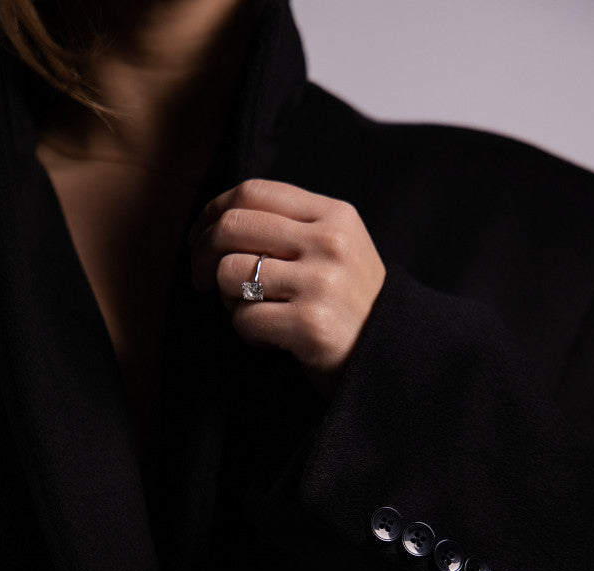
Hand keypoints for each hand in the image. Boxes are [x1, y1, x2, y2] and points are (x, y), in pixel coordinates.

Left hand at [188, 179, 385, 393]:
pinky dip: (247, 332)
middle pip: (232, 227)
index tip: (198, 237)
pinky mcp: (310, 325)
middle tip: (199, 280)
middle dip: (202, 254)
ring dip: (227, 298)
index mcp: (334, 216)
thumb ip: (293, 226)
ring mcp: (321, 283)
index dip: (212, 211)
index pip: (254, 192)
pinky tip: (270, 338)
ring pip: (230, 274)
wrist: (395, 356)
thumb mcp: (339, 249)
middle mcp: (329, 243)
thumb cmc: (353, 305)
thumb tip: (219, 220)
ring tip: (252, 311)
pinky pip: (244, 319)